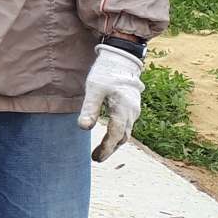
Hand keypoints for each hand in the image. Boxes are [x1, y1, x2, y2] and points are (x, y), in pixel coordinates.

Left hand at [78, 43, 143, 161]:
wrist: (121, 59)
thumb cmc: (106, 73)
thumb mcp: (94, 90)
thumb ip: (90, 108)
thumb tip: (84, 128)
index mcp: (123, 110)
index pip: (116, 135)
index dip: (106, 148)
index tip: (96, 158)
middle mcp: (132, 112)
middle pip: (123, 137)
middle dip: (110, 149)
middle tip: (96, 158)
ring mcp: (134, 109)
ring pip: (126, 132)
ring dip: (114, 143)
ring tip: (101, 150)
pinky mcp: (132, 106)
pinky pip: (127, 125)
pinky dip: (118, 133)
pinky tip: (109, 135)